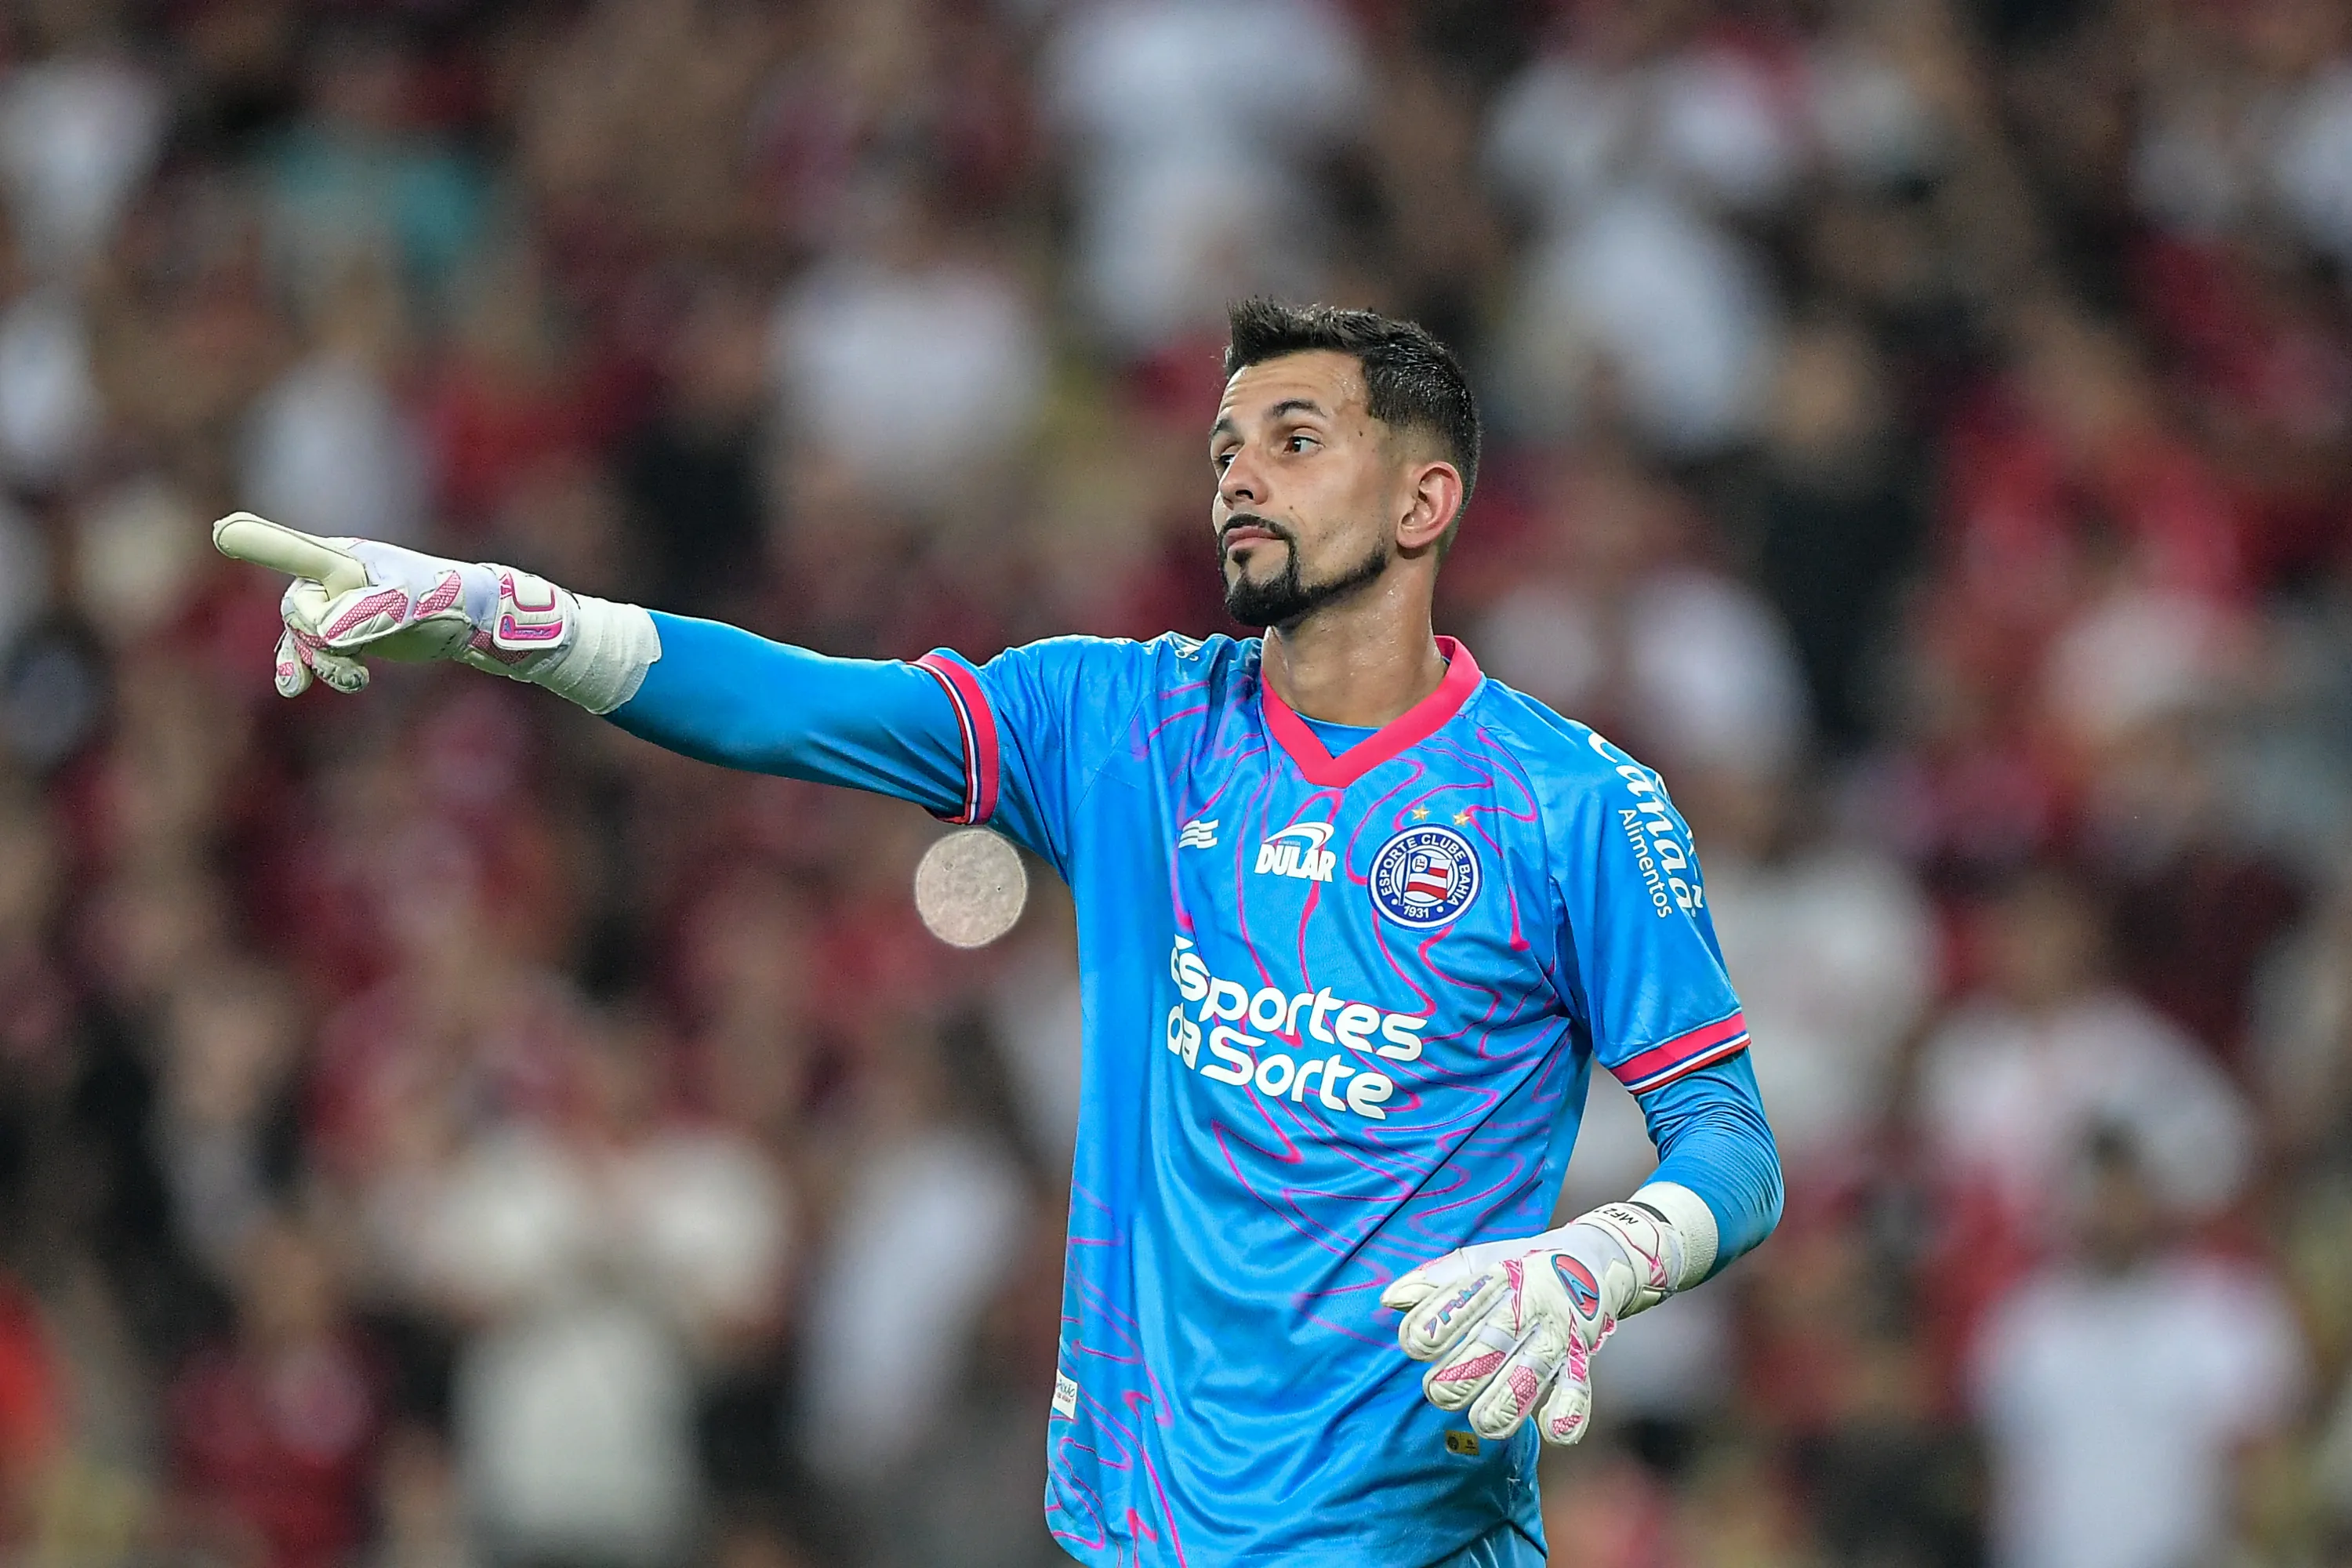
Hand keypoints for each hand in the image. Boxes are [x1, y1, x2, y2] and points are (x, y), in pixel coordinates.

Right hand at [211, 512, 574, 697]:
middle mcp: (329, 574)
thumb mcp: (403, 606)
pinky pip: (309, 647)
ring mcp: (334, 600)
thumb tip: (322, 634)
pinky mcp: (343, 626)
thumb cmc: (442, 600)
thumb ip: (359, 615)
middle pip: (297, 612)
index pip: (295, 551)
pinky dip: (306, 666)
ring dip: (320, 663)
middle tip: (359, 665)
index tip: (224, 532)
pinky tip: (294, 687)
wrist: (472, 617)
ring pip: (302, 636)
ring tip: (357, 680)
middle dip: (318, 643)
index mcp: (342, 558)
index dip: (259, 544)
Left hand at [1381, 1202, 1683, 1445]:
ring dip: (1501, 1404)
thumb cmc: (1518, 1266)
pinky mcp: (1582, 1358)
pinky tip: (1550, 1430)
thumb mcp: (1476, 1261)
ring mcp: (1557, 1333)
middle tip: (1438, 1390)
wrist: (1589, 1258)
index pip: (1455, 1307)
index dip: (1428, 1330)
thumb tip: (1389, 1299)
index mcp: (1496, 1279)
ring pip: (1528, 1375)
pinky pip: (1578, 1390)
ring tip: (1481, 1419)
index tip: (1415, 1345)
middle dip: (1455, 1378)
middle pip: (1487, 1348)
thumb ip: (1432, 1281)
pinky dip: (1567, 1413)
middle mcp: (1527, 1306)